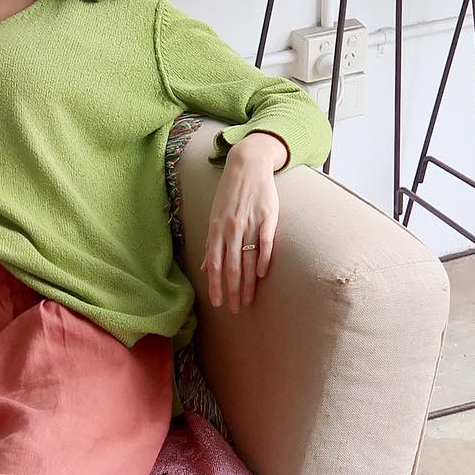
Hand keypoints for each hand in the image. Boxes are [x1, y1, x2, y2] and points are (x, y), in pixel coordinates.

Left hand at [204, 135, 281, 312]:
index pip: (215, 264)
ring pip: (247, 259)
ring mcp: (250, 223)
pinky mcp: (268, 217)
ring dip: (247, 283)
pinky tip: (260, 275)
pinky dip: (263, 260)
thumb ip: (211, 244)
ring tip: (247, 300)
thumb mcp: (215, 217)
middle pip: (231, 266)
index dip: (215, 285)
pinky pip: (265, 242)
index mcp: (216, 230)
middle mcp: (231, 228)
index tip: (218, 304)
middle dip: (232, 290)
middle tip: (235, 309)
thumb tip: (206, 268)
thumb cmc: (229, 195)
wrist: (247, 165)